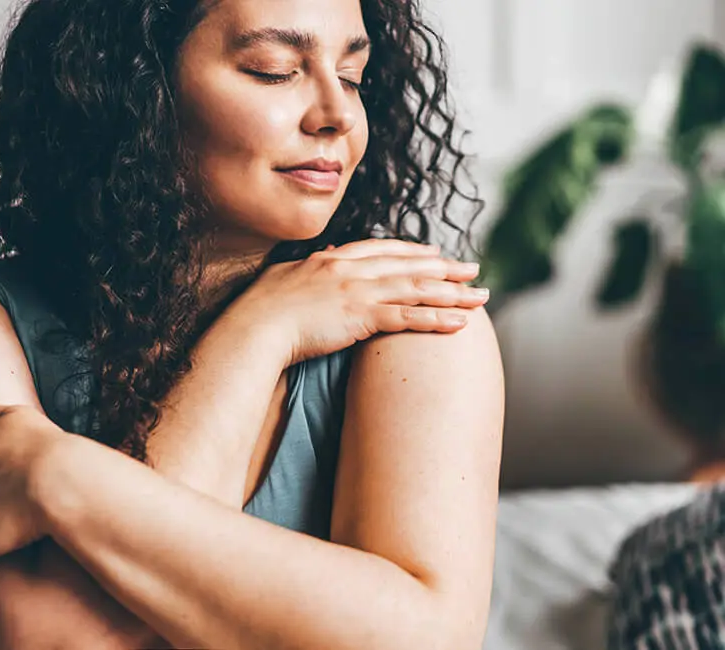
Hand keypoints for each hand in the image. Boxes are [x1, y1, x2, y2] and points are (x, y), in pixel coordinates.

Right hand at [227, 238, 487, 364]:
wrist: (254, 327)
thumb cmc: (261, 309)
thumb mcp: (284, 278)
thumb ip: (307, 268)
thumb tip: (320, 256)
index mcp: (333, 258)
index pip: (383, 250)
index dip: (413, 252)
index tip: (435, 254)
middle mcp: (351, 268)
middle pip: (409, 265)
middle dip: (445, 268)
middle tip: (474, 270)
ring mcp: (359, 291)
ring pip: (417, 289)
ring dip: (453, 293)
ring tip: (480, 297)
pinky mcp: (362, 317)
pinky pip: (409, 318)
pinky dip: (437, 320)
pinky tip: (460, 323)